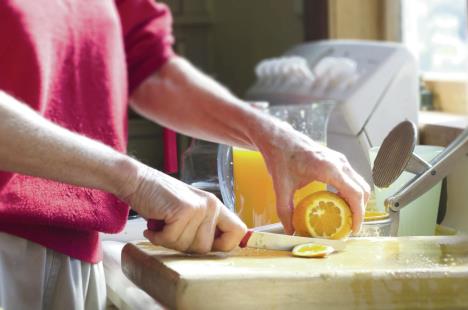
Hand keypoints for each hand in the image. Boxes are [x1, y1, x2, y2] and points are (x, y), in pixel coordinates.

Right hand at [122, 164, 246, 252]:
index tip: (203, 246)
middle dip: (184, 246)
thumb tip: (214, 250)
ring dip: (169, 240)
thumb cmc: (160, 199)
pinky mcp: (184, 210)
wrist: (137, 180)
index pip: (239, 232)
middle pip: (205, 248)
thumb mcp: (189, 211)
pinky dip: (158, 237)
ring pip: (187, 246)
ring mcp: (200, 207)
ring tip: (163, 224)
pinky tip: (154, 225)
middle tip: (171, 230)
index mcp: (216, 206)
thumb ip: (204, 227)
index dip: (223, 246)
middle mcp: (212, 205)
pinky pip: (172, 239)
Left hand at [257, 120, 369, 234]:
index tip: (353, 229)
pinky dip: (350, 192)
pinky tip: (337, 203)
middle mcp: (339, 163)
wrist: (278, 138)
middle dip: (359, 210)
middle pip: (362, 190)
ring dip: (356, 201)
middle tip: (349, 227)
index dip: (358, 214)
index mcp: (329, 168)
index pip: (355, 194)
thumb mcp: (281, 187)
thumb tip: (291, 231)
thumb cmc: (281, 157)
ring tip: (344, 217)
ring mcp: (339, 160)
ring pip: (359, 183)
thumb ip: (285, 211)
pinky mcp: (336, 160)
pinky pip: (351, 178)